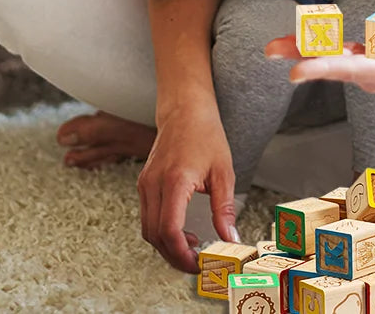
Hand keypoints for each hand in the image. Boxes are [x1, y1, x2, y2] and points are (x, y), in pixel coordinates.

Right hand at [137, 104, 239, 272]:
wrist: (185, 110)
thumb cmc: (206, 135)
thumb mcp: (223, 172)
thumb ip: (224, 209)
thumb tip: (231, 239)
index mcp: (175, 181)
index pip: (169, 230)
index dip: (182, 254)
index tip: (199, 264)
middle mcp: (153, 184)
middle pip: (155, 236)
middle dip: (175, 256)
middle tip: (198, 264)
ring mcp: (144, 184)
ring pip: (148, 230)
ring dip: (167, 246)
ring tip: (193, 249)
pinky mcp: (143, 184)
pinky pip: (147, 217)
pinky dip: (161, 232)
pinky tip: (182, 232)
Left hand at [263, 34, 374, 102]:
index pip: (355, 71)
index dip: (326, 68)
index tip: (297, 71)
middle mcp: (372, 73)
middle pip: (333, 64)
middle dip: (304, 58)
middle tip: (270, 51)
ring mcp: (364, 65)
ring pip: (328, 56)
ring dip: (300, 49)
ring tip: (270, 46)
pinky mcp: (361, 55)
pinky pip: (333, 48)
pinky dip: (311, 42)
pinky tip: (290, 38)